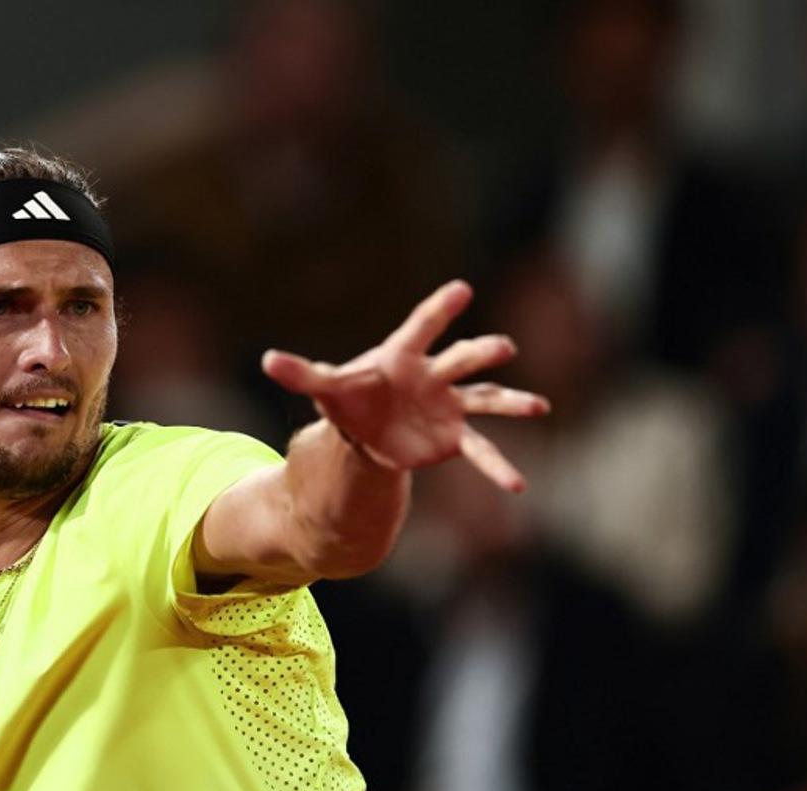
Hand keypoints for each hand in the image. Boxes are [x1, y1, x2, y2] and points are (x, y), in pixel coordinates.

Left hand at [262, 280, 549, 492]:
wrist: (369, 428)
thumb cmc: (351, 397)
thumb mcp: (326, 387)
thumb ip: (302, 373)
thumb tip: (267, 360)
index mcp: (403, 356)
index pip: (421, 327)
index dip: (439, 309)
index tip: (461, 289)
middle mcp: (434, 376)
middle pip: (461, 360)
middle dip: (480, 353)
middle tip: (503, 347)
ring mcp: (449, 405)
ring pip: (485, 399)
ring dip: (511, 402)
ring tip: (539, 406)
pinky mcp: (453, 436)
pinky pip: (480, 451)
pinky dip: (497, 467)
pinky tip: (518, 485)